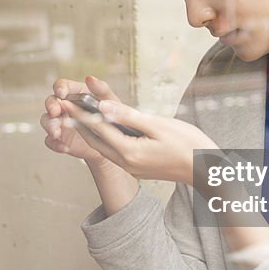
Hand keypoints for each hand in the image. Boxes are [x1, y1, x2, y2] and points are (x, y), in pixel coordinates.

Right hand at [41, 76, 121, 165]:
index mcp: (75, 94)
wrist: (111, 143)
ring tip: (56, 131)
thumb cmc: (110, 117)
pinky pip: (51, 140)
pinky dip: (55, 144)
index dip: (60, 88)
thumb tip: (91, 79)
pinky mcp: (60, 139)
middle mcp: (65, 107)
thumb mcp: (110, 102)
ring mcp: (61, 123)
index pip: (63, 86)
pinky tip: (63, 147)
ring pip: (46, 120)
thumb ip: (101, 89)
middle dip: (51, 106)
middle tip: (55, 111)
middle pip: (51, 102)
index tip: (61, 93)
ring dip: (49, 125)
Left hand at [60, 93, 217, 184]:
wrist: (207, 171)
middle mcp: (125, 162)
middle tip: (61, 103)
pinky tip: (98, 125)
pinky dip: (102, 136)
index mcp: (129, 152)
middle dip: (76, 120)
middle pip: (94, 139)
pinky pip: (112, 149)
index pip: (97, 128)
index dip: (80, 111)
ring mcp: (131, 167)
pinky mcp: (137, 166)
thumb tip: (102, 105)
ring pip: (101, 145)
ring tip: (73, 112)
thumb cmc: (188, 144)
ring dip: (87, 129)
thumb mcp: (159, 125)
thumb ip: (128, 116)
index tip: (65, 98)